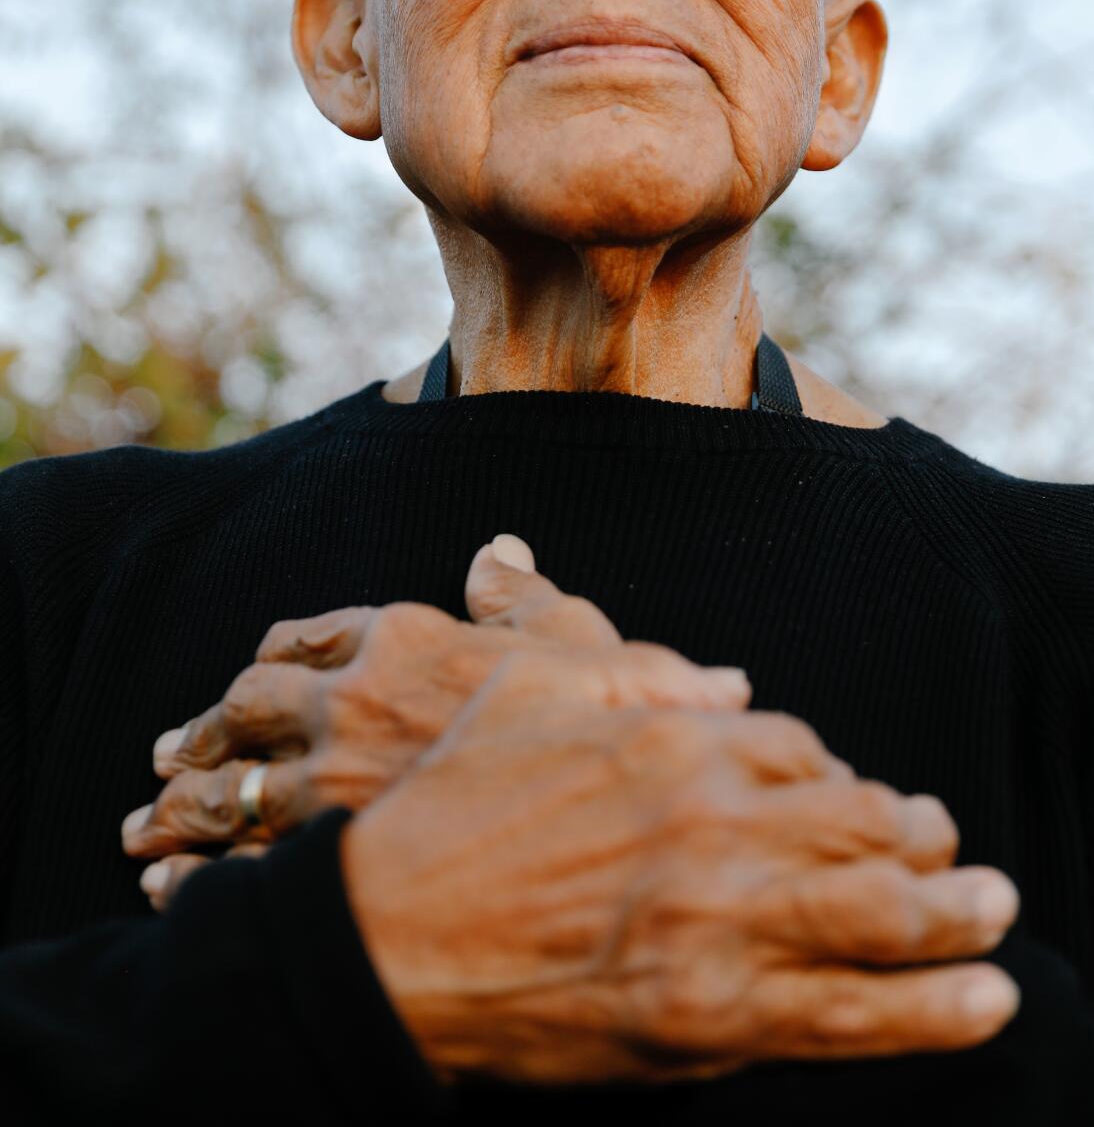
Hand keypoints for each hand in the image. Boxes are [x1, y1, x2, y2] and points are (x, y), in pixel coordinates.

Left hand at [123, 537, 750, 902]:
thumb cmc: (600, 732)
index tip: (254, 669)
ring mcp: (331, 788)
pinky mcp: (327, 867)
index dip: (277, 656)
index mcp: (403, 640)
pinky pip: (238, 871)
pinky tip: (167, 891)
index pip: (313, 636)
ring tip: (144, 825)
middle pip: (249, 708)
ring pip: (227, 790)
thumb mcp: (582, 643)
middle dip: (205, 732)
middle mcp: (350, 704)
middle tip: (168, 751)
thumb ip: (529, 600)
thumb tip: (498, 551)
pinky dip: (192, 882)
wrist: (600, 823)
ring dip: (178, 806)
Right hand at [342, 649, 1021, 1082]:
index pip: (802, 747)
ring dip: (958, 918)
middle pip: (864, 823)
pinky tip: (984, 1005)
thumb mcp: (525, 692)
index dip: (843, 772)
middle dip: (926, 837)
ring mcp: (715, 924)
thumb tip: (725, 677)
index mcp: (671, 740)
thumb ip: (634, 669)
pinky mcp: (706, 1020)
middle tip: (959, 850)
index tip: (861, 795)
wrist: (381, 941)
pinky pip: (847, 1019)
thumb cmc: (448, 810)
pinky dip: (930, 1014)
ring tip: (998, 916)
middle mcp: (711, 823)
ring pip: (880, 917)